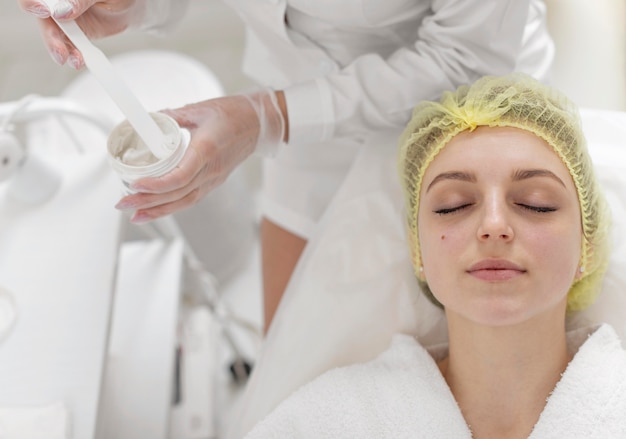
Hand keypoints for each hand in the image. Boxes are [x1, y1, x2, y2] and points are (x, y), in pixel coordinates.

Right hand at [19, 0, 142, 67]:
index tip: (44, 11)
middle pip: (42, 18)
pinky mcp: (72, 35)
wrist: (129, 6)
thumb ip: (81, 0)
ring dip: (60, 50)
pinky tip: (80, 60)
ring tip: (74, 60)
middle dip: (49, 35)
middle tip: (59, 48)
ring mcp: (62, 20)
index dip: (33, 3)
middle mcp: (56, 3)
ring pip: (53, 36)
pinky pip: (68, 47)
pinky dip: (73, 56)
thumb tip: (62, 11)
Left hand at [114, 88, 287, 222]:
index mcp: (207, 150)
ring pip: (184, 201)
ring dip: (158, 210)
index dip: (156, 185)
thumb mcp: (198, 109)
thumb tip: (147, 121)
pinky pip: (191, 199)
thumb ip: (171, 116)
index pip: (180, 176)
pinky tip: (156, 209)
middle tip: (123, 203)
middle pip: (178, 194)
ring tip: (135, 214)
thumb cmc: (234, 114)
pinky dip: (172, 206)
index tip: (135, 184)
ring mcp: (214, 179)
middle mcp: (211, 170)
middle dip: (148, 201)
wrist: (258, 124)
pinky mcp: (214, 182)